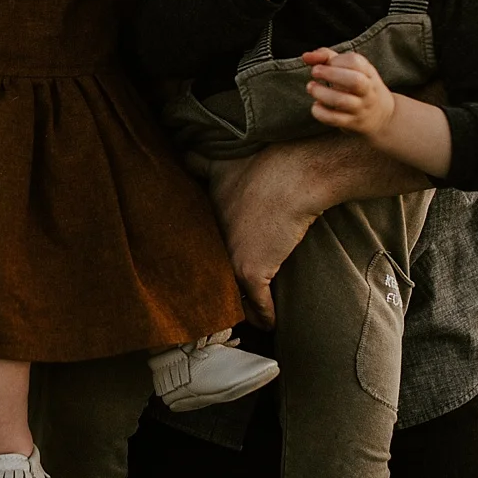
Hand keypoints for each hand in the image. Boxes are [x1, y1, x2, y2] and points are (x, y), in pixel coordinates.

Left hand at [205, 146, 327, 326]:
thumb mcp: (220, 163)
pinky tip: (269, 324)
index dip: (204, 265)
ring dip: (240, 308)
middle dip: (215, 290)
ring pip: (231, 295)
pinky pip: (258, 305)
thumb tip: (183, 153)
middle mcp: (212, 246)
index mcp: (203, 224)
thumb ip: (198, 163)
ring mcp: (230, 262)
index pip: (197, 254)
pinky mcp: (252, 273)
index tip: (207, 275)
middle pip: (210, 277)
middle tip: (220, 304)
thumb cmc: (264, 168)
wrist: (293, 177)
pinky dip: (265, 316)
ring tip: (243, 317)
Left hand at [302, 48, 394, 137]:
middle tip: (314, 71)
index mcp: (368, 73)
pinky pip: (335, 119)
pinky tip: (316, 106)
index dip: (337, 60)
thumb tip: (306, 56)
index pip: (355, 62)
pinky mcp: (351, 123)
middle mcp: (367, 90)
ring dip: (322, 93)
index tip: (327, 63)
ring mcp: (360, 108)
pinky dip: (321, 113)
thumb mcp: (350, 69)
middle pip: (355, 81)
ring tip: (311, 87)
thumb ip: (327, 57)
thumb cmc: (358, 87)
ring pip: (342, 101)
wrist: (381, 117)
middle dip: (330, 74)